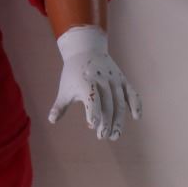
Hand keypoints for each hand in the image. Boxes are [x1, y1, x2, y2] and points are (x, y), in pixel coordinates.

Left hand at [48, 25, 140, 140]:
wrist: (86, 50)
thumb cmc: (73, 74)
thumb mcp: (65, 88)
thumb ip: (59, 106)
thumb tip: (51, 120)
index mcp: (86, 82)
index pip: (92, 99)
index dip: (93, 112)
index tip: (92, 126)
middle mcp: (102, 80)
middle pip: (107, 104)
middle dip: (106, 122)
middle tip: (103, 136)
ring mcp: (114, 80)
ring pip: (120, 102)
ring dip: (118, 120)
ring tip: (114, 135)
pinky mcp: (123, 80)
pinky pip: (132, 93)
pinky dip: (135, 104)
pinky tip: (136, 117)